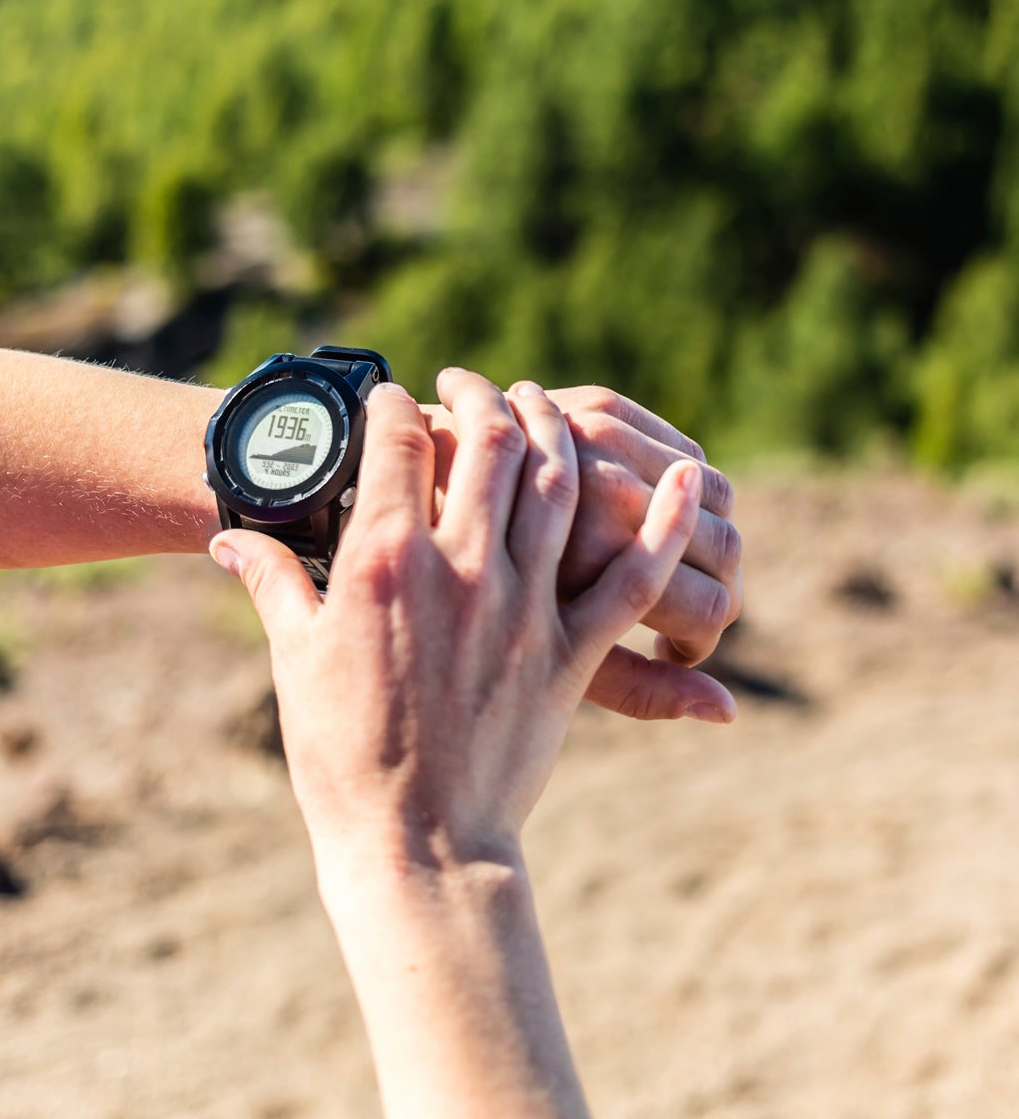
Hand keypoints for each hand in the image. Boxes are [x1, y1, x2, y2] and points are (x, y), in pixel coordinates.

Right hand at [212, 370, 704, 864]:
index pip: (398, 443)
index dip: (394, 407)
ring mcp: (524, 608)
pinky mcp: (570, 655)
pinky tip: (686, 479)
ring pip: (557, 487)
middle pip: (490, 443)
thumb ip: (271, 582)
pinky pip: (631, 578)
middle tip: (469, 385)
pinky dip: (665, 524)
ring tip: (539, 400)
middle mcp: (462, 568)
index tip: (393, 401)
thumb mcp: (294, 658)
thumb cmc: (339, 754)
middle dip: (480, 397)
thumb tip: (228, 539)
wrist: (415, 845)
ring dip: (553, 429)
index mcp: (386, 562)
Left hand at [423, 382, 739, 723]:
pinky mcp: (596, 406)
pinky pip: (678, 445)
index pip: (709, 609)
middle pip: (723, 546)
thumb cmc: (446, 601)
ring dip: (703, 527)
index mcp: (584, 562)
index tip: (678, 649)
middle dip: (718, 584)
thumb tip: (727, 712)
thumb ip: (638, 686)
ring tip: (671, 561)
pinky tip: (659, 504)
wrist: (392, 499)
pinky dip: (682, 476)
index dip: (702, 640)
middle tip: (692, 608)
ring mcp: (602, 444)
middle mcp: (605, 493)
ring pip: (706, 490)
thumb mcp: (532, 656)